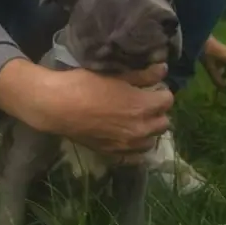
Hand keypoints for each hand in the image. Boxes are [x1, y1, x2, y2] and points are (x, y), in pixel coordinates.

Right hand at [0, 59, 172, 156]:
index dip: (160, 91)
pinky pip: (136, 155)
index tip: (150, 86)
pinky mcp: (114, 154)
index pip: (168, 100)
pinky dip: (136, 145)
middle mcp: (140, 129)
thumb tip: (164, 69)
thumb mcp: (116, 75)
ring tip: (134, 118)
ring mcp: (128, 145)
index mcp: (143, 106)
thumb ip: (142, 75)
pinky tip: (125, 135)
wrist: (58, 106)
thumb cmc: (86, 84)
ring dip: (148, 129)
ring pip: (152, 140)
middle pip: (164, 122)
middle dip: (157, 111)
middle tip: (143, 101)